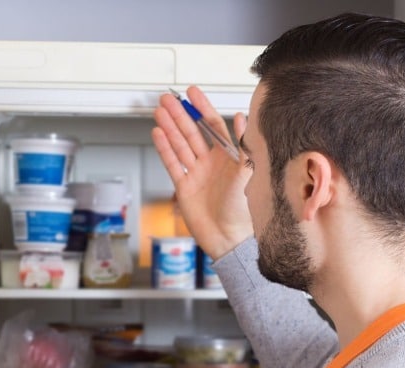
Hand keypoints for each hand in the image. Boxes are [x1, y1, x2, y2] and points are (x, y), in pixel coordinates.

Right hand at [152, 85, 253, 259]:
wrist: (228, 238)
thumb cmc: (242, 210)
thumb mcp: (247, 173)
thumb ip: (242, 145)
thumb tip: (242, 118)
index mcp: (227, 157)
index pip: (212, 126)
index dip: (202, 108)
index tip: (192, 92)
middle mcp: (210, 163)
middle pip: (192, 132)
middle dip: (180, 114)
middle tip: (168, 98)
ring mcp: (196, 174)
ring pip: (180, 145)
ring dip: (169, 127)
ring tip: (159, 111)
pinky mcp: (184, 187)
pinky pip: (172, 164)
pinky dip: (164, 149)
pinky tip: (158, 133)